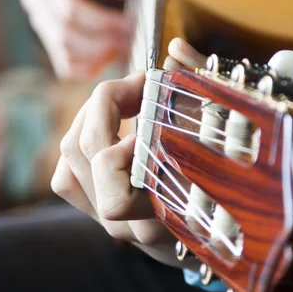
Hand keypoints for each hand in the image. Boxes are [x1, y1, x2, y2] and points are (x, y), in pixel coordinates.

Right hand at [21, 0, 132, 79]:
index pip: (70, 11)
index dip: (104, 22)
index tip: (133, 24)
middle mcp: (36, 0)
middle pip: (67, 35)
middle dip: (105, 42)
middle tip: (135, 39)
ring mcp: (40, 22)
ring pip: (66, 54)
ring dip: (100, 56)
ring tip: (127, 46)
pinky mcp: (50, 39)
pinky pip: (67, 65)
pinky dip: (91, 66)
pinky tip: (113, 55)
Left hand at [52, 38, 205, 267]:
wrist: (213, 240)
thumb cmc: (227, 184)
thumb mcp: (227, 139)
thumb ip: (204, 91)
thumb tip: (175, 50)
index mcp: (165, 203)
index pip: (111, 160)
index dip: (124, 114)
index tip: (152, 88)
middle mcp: (130, 218)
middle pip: (87, 149)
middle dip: (107, 103)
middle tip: (137, 86)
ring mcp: (109, 220)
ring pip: (70, 157)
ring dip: (92, 117)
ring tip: (122, 101)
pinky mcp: (96, 214)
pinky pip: (65, 177)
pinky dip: (78, 145)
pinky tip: (108, 131)